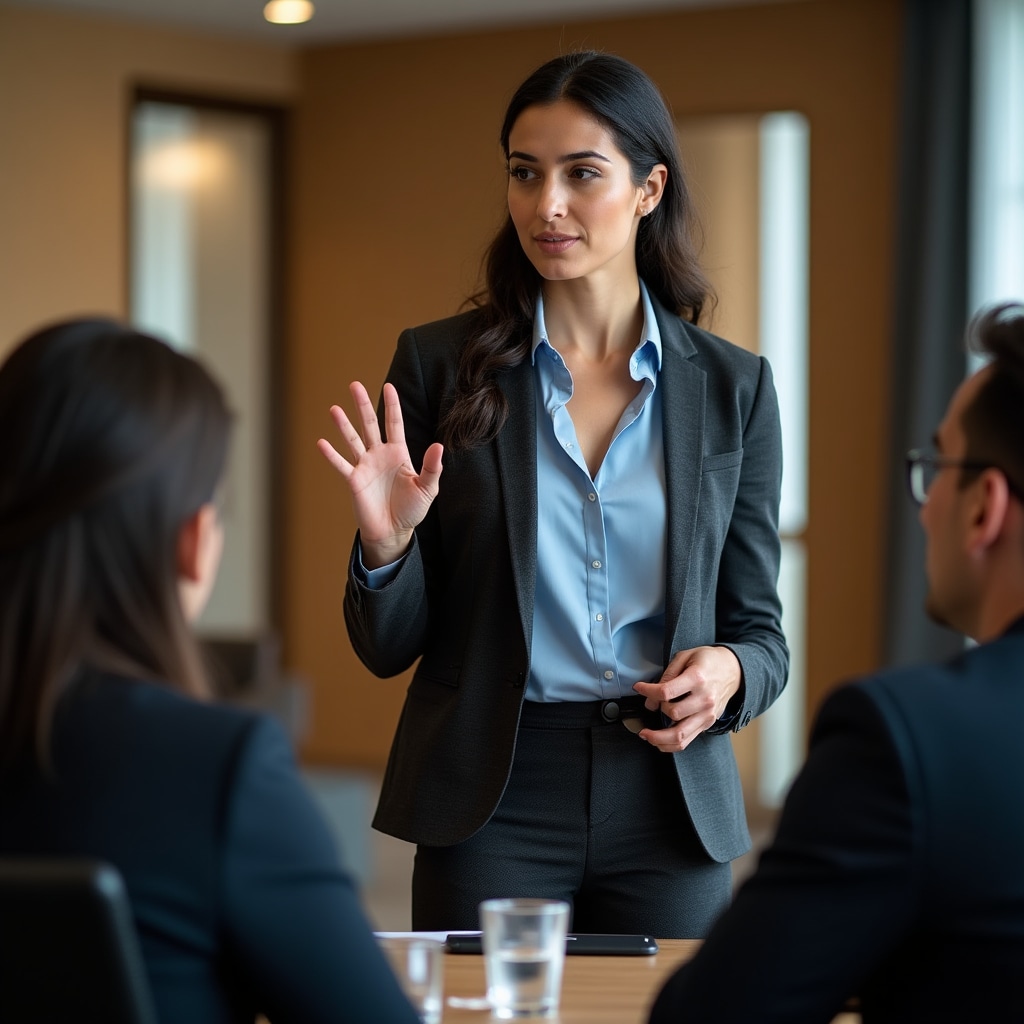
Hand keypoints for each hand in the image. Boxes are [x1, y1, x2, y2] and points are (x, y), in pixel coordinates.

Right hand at [317, 381, 442, 567]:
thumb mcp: (428, 488)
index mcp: (398, 453)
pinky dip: (331, 455)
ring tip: (334, 408)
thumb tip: (438, 445)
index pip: (394, 423)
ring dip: (343, 425)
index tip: (388, 386)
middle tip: (355, 385)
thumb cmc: (411, 510)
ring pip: (353, 440)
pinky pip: (341, 465)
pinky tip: (322, 442)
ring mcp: (365, 466)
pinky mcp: (354, 481)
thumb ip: (432, 467)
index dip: (392, 405)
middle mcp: (379, 455)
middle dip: (362, 405)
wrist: (393, 532)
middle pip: (370, 425)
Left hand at [631, 646, 741, 752]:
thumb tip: (651, 699)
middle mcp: (704, 699)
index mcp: (697, 679)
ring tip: (645, 734)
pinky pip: (687, 740)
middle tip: (648, 705)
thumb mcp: (686, 656)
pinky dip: (670, 745)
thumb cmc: (709, 661)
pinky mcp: (707, 723)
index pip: (666, 691)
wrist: (734, 670)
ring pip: (680, 734)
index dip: (648, 691)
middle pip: (672, 713)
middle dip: (655, 710)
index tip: (639, 688)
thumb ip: (667, 675)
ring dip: (658, 738)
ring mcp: (707, 714)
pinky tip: (659, 741)